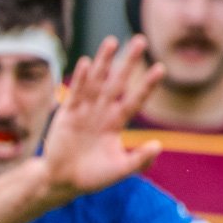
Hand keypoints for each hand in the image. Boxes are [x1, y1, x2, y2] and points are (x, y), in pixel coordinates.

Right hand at [41, 35, 163, 202]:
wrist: (61, 181)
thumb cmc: (92, 177)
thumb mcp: (119, 170)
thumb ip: (139, 160)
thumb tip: (158, 146)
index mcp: (116, 124)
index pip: (134, 100)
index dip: (146, 85)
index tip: (160, 68)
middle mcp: (102, 112)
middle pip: (117, 83)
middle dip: (128, 63)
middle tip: (140, 40)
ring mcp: (84, 111)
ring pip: (96, 82)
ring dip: (104, 62)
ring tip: (112, 41)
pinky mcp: (66, 114)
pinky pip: (75, 93)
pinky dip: (81, 79)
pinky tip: (87, 63)